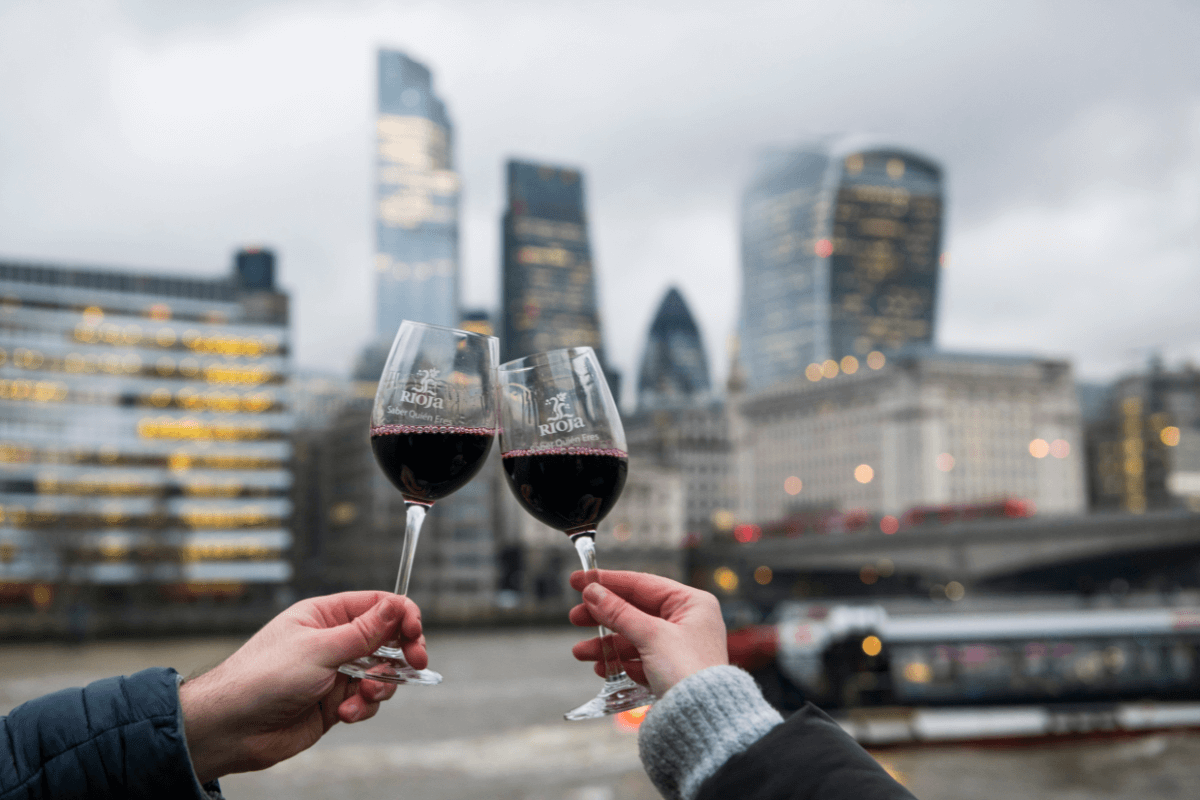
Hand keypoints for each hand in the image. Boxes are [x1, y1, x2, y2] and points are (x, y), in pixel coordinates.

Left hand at [180, 591, 425, 783]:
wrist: (231, 727)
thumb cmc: (262, 678)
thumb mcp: (319, 649)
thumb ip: (364, 631)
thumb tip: (396, 604)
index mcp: (325, 616)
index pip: (377, 605)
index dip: (402, 615)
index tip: (416, 632)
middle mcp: (333, 641)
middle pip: (386, 639)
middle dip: (403, 652)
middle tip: (417, 662)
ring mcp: (335, 673)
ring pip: (381, 673)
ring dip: (380, 686)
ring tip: (361, 695)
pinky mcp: (334, 703)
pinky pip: (366, 701)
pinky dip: (362, 707)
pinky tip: (345, 714)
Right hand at [568, 570, 727, 697]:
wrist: (703, 722)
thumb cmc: (688, 671)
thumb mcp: (650, 635)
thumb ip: (619, 612)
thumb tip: (593, 592)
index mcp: (692, 603)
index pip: (642, 584)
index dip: (607, 581)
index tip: (578, 579)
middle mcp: (688, 622)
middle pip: (635, 611)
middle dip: (603, 617)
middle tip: (575, 617)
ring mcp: (680, 647)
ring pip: (634, 638)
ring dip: (605, 644)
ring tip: (580, 652)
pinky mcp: (672, 671)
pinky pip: (640, 659)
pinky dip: (620, 662)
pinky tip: (601, 667)